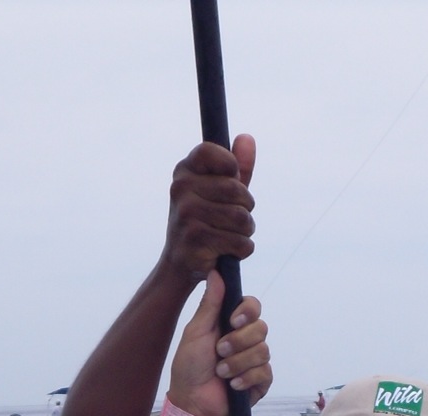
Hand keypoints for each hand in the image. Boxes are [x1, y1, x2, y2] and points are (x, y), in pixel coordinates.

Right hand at [162, 136, 254, 286]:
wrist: (181, 264)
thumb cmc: (205, 221)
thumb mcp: (221, 191)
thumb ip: (237, 166)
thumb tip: (247, 138)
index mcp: (184, 171)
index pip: (211, 150)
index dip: (231, 165)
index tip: (231, 180)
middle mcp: (180, 189)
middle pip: (236, 189)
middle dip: (246, 206)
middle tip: (235, 218)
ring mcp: (186, 214)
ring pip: (241, 217)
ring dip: (246, 230)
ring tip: (232, 235)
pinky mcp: (196, 240)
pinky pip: (240, 242)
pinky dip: (243, 249)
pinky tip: (227, 251)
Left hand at [167, 274, 270, 415]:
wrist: (192, 402)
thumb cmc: (190, 367)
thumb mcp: (196, 331)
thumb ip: (210, 303)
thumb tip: (216, 272)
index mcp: (231, 324)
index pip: (253, 306)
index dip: (247, 311)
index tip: (233, 320)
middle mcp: (246, 340)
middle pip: (261, 328)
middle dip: (239, 341)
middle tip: (220, 351)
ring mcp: (255, 361)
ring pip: (262, 351)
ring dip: (238, 363)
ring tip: (221, 372)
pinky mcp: (261, 381)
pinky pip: (264, 372)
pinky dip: (246, 378)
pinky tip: (232, 385)